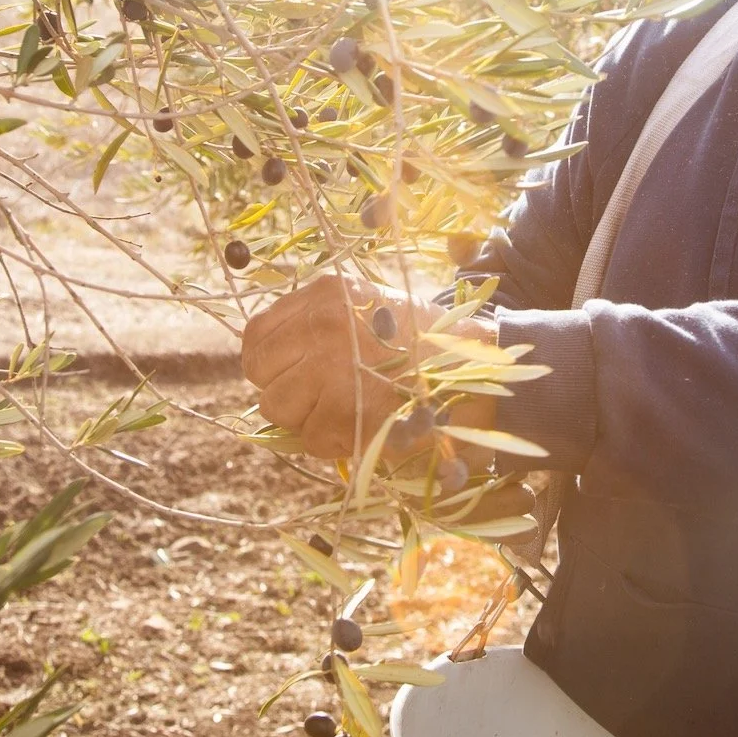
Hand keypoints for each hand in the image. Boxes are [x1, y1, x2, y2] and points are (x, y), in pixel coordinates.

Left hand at [240, 273, 495, 459]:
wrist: (481, 371)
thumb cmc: (424, 342)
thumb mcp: (367, 307)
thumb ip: (317, 325)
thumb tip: (266, 364)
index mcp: (326, 294)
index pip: (256, 333)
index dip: (267, 361)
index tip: (287, 373)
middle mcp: (323, 325)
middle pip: (259, 372)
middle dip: (283, 391)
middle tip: (317, 397)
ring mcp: (332, 369)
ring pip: (277, 409)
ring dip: (305, 419)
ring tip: (344, 411)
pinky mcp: (347, 412)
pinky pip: (310, 438)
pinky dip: (332, 442)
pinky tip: (363, 426)